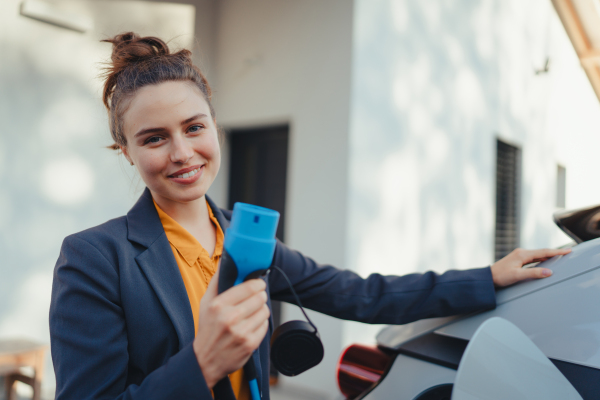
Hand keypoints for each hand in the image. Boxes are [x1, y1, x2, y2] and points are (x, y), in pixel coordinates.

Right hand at [193, 268, 269, 388]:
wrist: (205, 360)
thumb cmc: (207, 329)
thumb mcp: (206, 303)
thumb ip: (216, 282)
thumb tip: (226, 262)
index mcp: (218, 305)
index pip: (249, 287)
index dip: (257, 283)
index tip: (258, 284)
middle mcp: (230, 318)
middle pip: (260, 298)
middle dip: (260, 296)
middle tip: (256, 298)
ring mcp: (241, 332)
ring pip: (265, 311)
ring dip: (261, 310)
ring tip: (252, 313)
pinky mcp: (250, 344)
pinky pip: (265, 325)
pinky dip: (260, 323)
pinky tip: (251, 325)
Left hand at [491, 247, 570, 286]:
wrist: (488, 277)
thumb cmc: (501, 276)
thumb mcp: (518, 276)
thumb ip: (533, 273)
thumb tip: (549, 272)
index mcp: (522, 254)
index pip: (543, 252)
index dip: (557, 252)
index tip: (568, 250)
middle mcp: (521, 252)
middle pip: (542, 252)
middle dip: (555, 252)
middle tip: (568, 252)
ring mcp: (519, 255)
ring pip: (537, 255)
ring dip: (548, 255)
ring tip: (559, 256)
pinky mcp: (517, 260)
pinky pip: (533, 258)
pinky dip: (541, 258)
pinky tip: (545, 260)